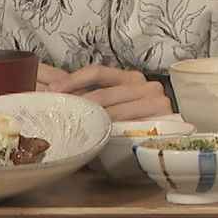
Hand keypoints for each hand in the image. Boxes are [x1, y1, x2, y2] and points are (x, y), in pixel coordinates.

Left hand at [41, 63, 174, 119]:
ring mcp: (153, 97)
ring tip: (74, 124)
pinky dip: (111, 126)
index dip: (73, 80)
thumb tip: (54, 90)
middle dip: (78, 102)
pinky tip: (99, 131)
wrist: (164, 145)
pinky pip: (129, 120)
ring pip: (114, 107)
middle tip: (58, 111)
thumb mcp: (110, 109)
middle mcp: (142, 83)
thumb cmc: (132, 129)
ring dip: (92, 117)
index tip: (53, 90)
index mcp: (128, 78)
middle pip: (103, 92)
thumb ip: (90, 101)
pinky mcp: (161, 112)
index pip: (97, 72)